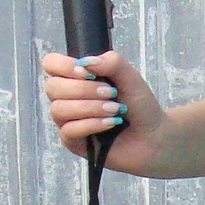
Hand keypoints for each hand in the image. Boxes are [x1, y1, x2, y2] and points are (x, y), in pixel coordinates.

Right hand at [40, 50, 168, 175]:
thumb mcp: (130, 77)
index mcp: (77, 77)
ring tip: (115, 110)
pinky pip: (69, 130)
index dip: (64, 66)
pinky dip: (91, 124)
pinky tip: (110, 124)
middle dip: (83, 90)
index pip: (51, 64)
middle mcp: (68, 97)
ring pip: (58, 109)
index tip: (87, 73)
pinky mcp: (73, 141)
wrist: (154, 136)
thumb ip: (111, 62)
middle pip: (52, 87)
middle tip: (112, 93)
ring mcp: (69, 120)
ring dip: (90, 108)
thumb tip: (85, 62)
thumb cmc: (140, 105)